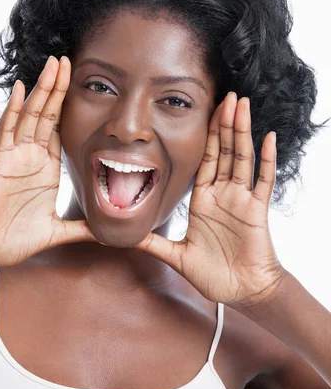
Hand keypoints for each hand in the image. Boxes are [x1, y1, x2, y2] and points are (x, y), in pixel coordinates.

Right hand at [0, 56, 96, 266]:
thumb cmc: (14, 238)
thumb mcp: (58, 231)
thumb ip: (84, 229)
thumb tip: (109, 237)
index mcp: (46, 169)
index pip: (60, 130)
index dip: (70, 107)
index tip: (83, 86)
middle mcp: (32, 157)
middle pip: (47, 114)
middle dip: (58, 88)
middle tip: (69, 60)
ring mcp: (15, 156)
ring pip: (30, 115)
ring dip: (41, 90)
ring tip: (53, 64)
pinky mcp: (0, 161)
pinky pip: (6, 130)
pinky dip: (13, 109)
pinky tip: (20, 88)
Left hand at [133, 92, 286, 309]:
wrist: (241, 293)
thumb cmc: (213, 275)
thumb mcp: (176, 256)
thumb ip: (151, 244)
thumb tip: (121, 238)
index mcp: (203, 200)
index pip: (204, 160)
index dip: (205, 136)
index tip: (204, 111)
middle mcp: (223, 194)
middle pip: (223, 151)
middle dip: (223, 124)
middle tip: (225, 95)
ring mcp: (241, 200)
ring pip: (241, 158)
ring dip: (242, 131)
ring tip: (241, 105)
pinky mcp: (256, 210)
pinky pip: (263, 181)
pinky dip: (267, 159)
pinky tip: (268, 137)